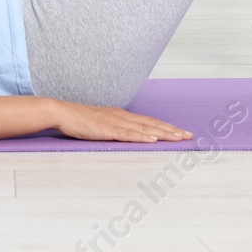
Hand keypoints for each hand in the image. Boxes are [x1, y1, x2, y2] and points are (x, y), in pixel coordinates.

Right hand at [51, 101, 192, 142]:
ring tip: (177, 138)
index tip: (181, 132)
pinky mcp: (107, 129)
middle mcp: (123, 117)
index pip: (150, 122)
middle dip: (171, 130)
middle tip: (188, 136)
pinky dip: (141, 137)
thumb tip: (128, 135)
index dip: (167, 127)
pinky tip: (152, 139)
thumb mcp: (102, 124)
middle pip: (152, 124)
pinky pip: (127, 134)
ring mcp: (115, 122)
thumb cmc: (81, 120)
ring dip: (162, 133)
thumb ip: (116, 128)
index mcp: (122, 116)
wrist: (63, 112)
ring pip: (144, 129)